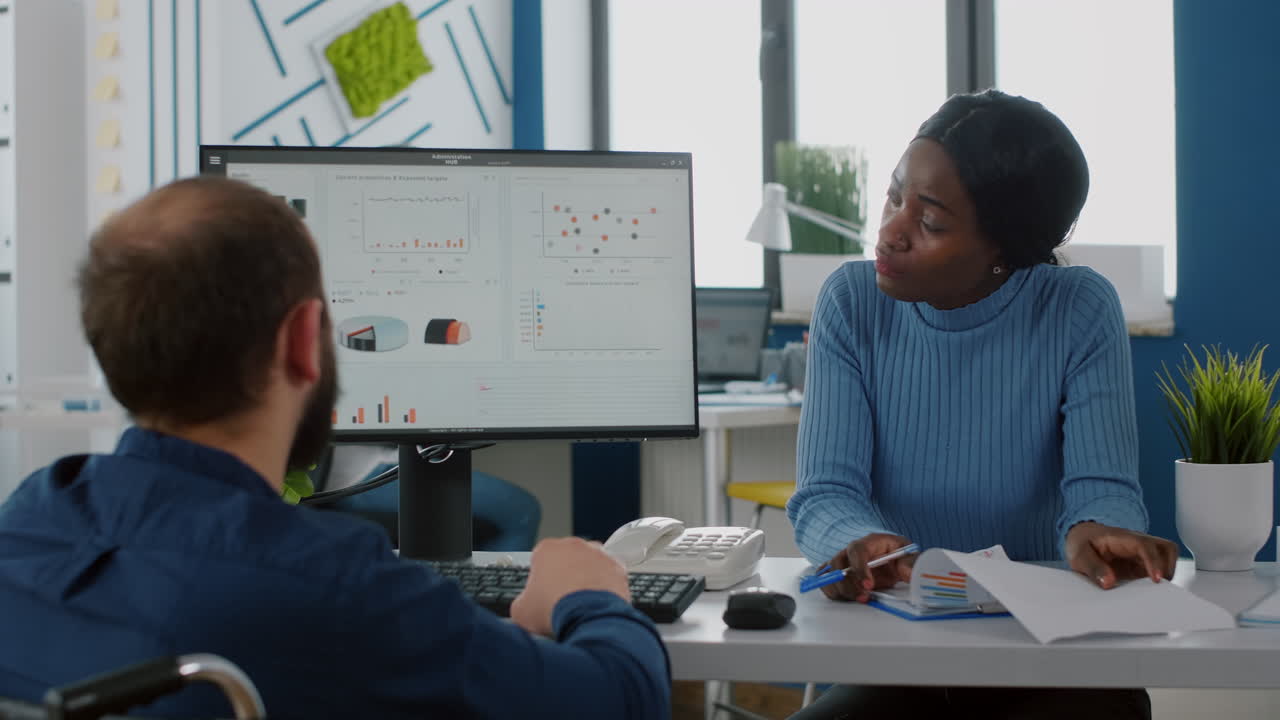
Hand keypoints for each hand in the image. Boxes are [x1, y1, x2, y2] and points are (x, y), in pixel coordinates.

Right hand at [510, 537, 630, 635]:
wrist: (588, 618)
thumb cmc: (555, 610)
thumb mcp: (520, 611)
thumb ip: (521, 602)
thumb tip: (524, 609)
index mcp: (547, 549)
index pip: (539, 559)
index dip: (539, 579)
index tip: (540, 594)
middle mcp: (574, 545)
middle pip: (566, 559)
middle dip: (564, 576)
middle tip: (561, 600)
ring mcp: (598, 554)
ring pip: (590, 565)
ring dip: (586, 579)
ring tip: (581, 604)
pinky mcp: (617, 567)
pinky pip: (609, 576)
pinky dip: (605, 587)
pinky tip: (598, 604)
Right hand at [820, 533, 915, 602]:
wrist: (894, 562)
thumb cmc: (900, 556)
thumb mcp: (910, 557)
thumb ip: (911, 564)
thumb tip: (909, 572)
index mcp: (870, 542)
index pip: (857, 550)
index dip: (859, 568)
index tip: (869, 585)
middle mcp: (852, 550)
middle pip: (837, 562)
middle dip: (848, 583)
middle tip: (864, 596)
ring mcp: (843, 562)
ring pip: (829, 574)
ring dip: (841, 589)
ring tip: (860, 598)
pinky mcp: (839, 574)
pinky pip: (826, 581)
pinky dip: (832, 591)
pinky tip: (848, 596)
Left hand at [1065, 521, 1178, 588]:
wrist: (1084, 538)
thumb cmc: (1083, 544)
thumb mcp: (1079, 555)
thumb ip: (1092, 568)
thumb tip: (1108, 582)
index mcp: (1121, 538)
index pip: (1144, 545)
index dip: (1153, 561)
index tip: (1156, 579)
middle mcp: (1138, 544)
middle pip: (1165, 549)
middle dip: (1166, 569)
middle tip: (1156, 590)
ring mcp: (1143, 554)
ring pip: (1168, 559)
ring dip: (1166, 575)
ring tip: (1152, 593)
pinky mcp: (1144, 566)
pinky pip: (1160, 572)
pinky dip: (1159, 583)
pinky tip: (1147, 595)